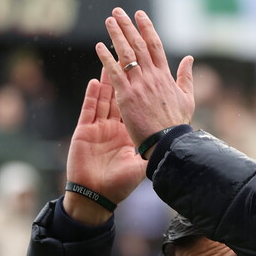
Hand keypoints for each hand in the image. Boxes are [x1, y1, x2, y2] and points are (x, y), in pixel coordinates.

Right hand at [65, 70, 144, 224]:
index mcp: (128, 135)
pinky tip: (96, 81)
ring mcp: (98, 129)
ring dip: (109, 80)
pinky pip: (89, 110)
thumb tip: (171, 147)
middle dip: (125, 77)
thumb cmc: (118, 186)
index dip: (141, 91)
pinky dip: (93, 96)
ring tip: (113, 61)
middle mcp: (114, 128)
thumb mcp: (140, 168)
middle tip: (131, 59)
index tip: (149, 74)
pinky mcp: (84, 132)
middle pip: (120, 97)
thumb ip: (152, 154)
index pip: (136, 108)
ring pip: (104, 99)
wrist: (96, 197)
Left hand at [95, 8, 193, 145]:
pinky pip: (114, 72)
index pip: (155, 45)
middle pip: (138, 44)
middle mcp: (152, 76)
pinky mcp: (126, 96)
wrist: (168, 141)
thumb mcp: (187, 98)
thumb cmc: (177, 124)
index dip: (147, 28)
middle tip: (118, 12)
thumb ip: (186, 77)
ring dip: (116, 35)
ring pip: (126, 54)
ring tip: (109, 21)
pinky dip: (106, 58)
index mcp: (165, 76)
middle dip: (128, 26)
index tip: (140, 16)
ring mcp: (139, 85)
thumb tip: (190, 59)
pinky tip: (99, 46)